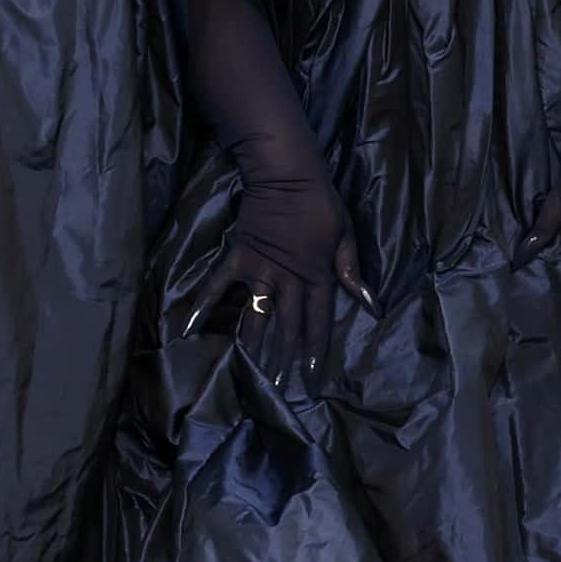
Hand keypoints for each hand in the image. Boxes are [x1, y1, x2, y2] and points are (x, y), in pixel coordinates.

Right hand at [191, 162, 363, 372]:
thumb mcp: (346, 236)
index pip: (318, 320)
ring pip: (255, 315)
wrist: (287, 175)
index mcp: (317, 276)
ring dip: (251, 345)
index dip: (315, 349)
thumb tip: (372, 305)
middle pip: (286, 326)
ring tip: (243, 372)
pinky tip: (188, 329)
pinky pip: (217, 286)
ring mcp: (260, 270)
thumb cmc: (321, 204)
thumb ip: (353, 273)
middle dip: (283, 358)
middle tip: (276, 387)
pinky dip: (203, 306)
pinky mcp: (236, 258)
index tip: (312, 376)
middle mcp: (288, 280)